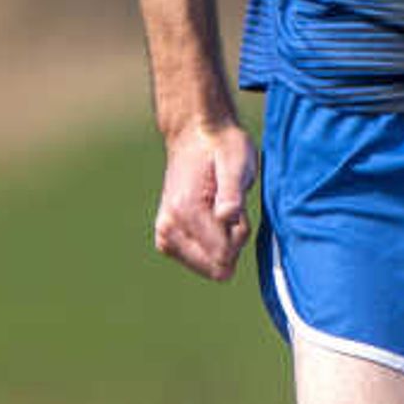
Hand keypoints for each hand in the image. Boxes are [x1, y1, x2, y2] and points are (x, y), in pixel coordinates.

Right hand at [150, 119, 257, 281]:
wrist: (195, 135)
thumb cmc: (222, 148)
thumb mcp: (237, 163)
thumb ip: (232, 193)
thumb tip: (227, 216)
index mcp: (184, 211)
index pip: (224, 256)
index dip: (240, 234)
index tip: (235, 206)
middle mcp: (168, 228)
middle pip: (218, 267)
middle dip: (232, 243)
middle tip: (228, 207)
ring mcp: (164, 236)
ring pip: (211, 267)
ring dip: (224, 242)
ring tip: (219, 208)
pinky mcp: (166, 240)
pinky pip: (202, 262)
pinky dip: (213, 243)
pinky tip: (211, 217)